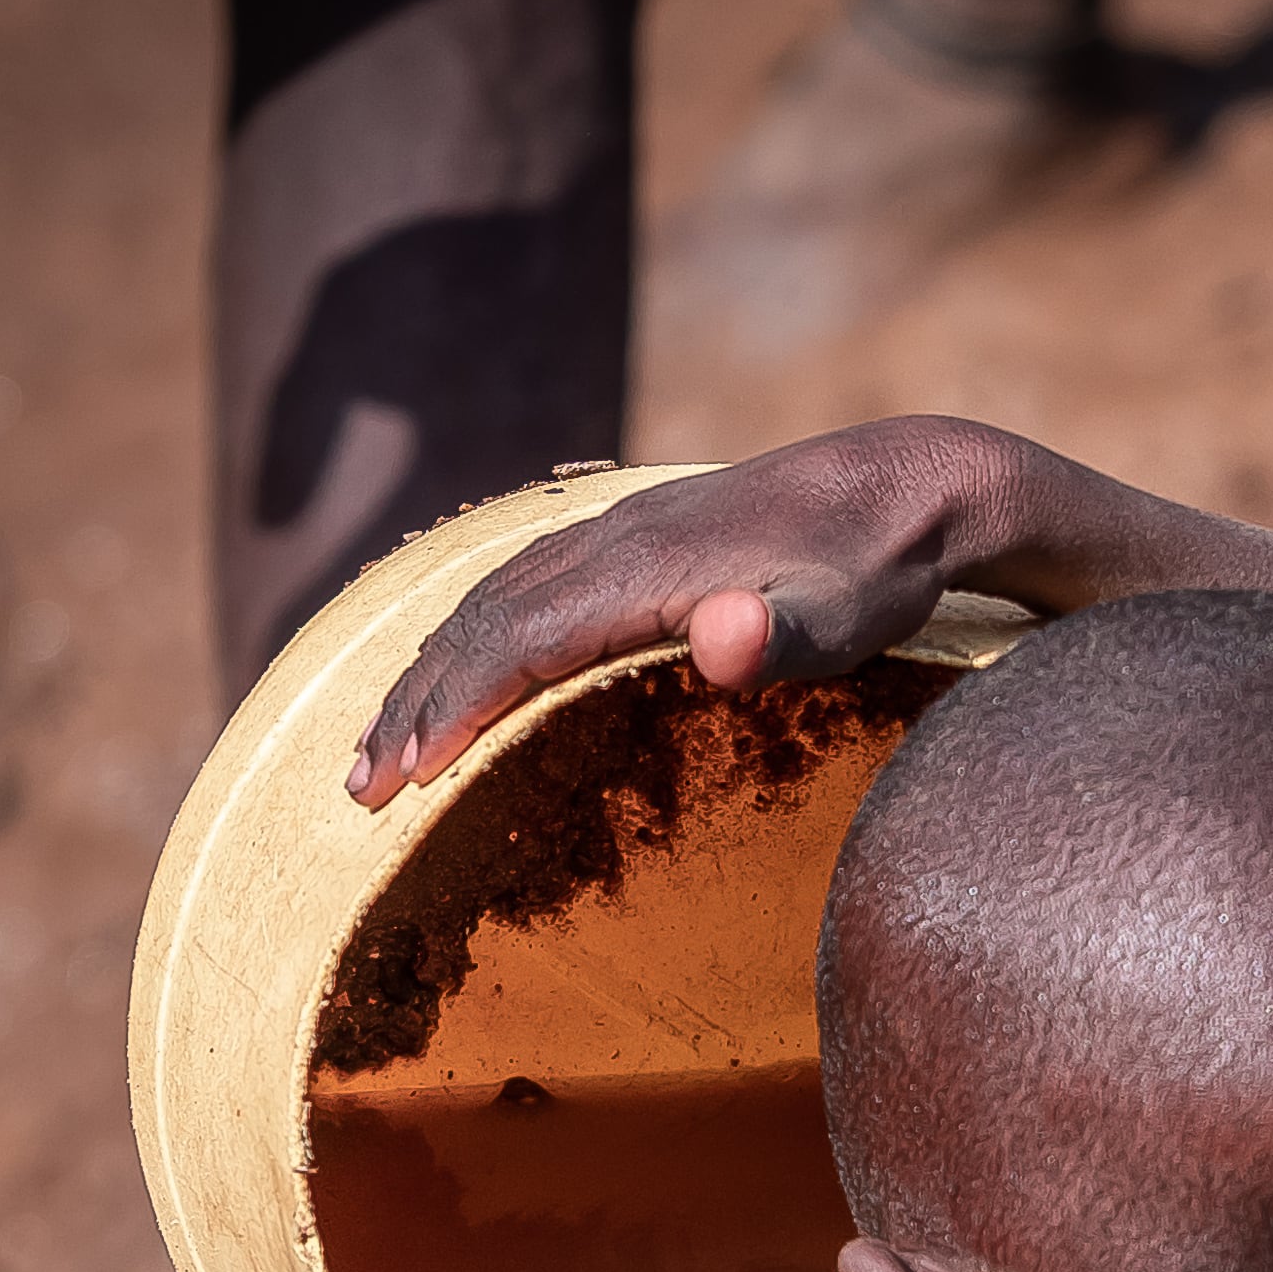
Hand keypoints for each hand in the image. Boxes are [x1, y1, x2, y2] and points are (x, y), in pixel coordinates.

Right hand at [350, 416, 1051, 804]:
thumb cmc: (880, 570)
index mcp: (643, 568)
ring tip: (383, 746)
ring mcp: (621, 531)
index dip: (454, 709)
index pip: (517, 643)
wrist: (913, 481)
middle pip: (482, 621)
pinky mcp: (637, 533)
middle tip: (359, 791)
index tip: (405, 780)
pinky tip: (461, 667)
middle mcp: (613, 540)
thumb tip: (715, 635)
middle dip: (414, 705)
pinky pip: (523, 584)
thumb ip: (780, 636)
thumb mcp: (847, 615)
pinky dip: (473, 634)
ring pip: (492, 599)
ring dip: (429, 671)